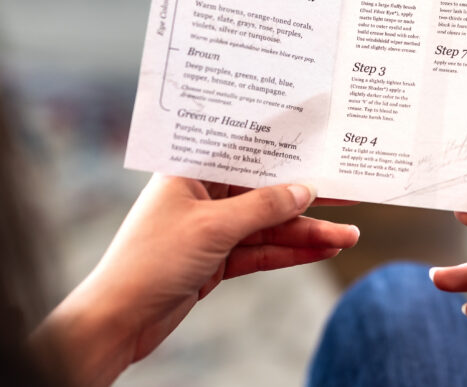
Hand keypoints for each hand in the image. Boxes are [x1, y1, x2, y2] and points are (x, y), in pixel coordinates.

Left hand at [30, 175, 358, 386]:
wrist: (117, 321)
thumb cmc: (149, 261)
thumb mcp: (213, 228)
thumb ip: (263, 208)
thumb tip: (303, 190)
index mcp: (190, 170)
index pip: (245, 150)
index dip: (284, 147)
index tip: (321, 144)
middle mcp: (202, 194)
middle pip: (265, 191)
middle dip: (307, 197)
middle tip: (348, 192)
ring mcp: (212, 228)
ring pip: (270, 225)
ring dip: (308, 231)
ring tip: (349, 234)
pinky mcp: (218, 259)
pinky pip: (264, 250)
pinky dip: (292, 252)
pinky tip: (324, 249)